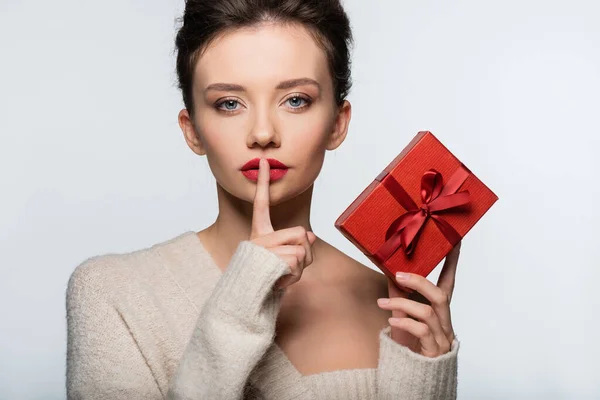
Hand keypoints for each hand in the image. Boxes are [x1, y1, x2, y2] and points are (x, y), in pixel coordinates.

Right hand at [249, 158, 316, 289]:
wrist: (249, 301)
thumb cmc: (269, 280)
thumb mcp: (286, 260)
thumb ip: (298, 245)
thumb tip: (310, 236)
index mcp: (259, 233)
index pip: (261, 203)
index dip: (262, 182)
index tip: (263, 161)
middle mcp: (258, 237)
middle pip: (300, 232)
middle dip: (304, 251)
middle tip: (288, 266)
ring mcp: (262, 249)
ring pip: (302, 249)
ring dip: (300, 267)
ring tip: (283, 276)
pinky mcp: (268, 260)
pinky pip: (298, 261)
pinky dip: (295, 275)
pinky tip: (280, 281)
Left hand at [377, 242, 460, 356]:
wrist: (412, 375)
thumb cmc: (410, 343)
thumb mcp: (403, 315)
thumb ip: (400, 295)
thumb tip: (390, 272)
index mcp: (439, 311)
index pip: (449, 282)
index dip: (452, 263)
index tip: (455, 241)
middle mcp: (444, 322)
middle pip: (440, 296)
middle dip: (419, 282)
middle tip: (397, 275)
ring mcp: (441, 337)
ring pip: (427, 312)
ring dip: (402, 304)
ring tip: (382, 303)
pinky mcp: (433, 351)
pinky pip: (421, 331)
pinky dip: (404, 322)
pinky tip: (392, 321)